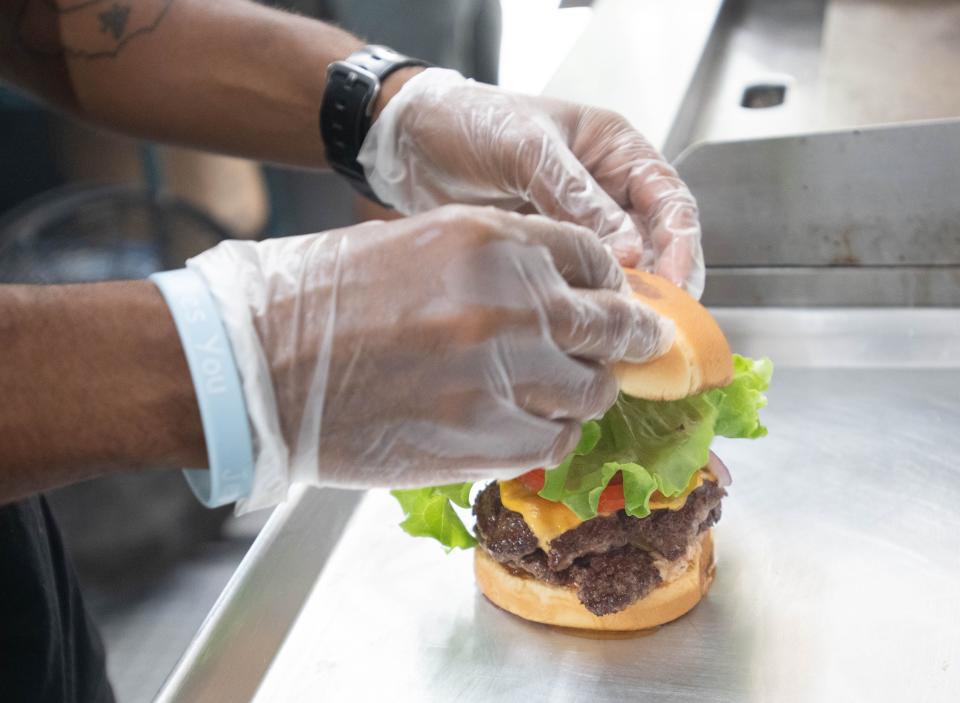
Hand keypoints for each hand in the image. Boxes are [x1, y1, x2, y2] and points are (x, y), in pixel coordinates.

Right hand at [188, 206, 672, 507]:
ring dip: (583, 392)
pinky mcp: (485, 439)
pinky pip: (553, 441)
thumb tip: (555, 292)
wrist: (257, 364)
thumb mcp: (417, 246)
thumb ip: (496, 261)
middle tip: (642, 348)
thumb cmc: (321, 300)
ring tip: (562, 394)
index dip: (612, 282)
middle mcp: (509, 302)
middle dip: (632, 339)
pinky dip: (550, 436)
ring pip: (591, 391)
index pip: (594, 256)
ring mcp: (502, 374)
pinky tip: (528, 427)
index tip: (616, 299)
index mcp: (490, 240)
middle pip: (612, 325)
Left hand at [358, 68, 704, 298]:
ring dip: (625, 299)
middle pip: (656, 242)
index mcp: (615, 149)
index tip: (675, 285)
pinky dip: (588, 302)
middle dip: (661, 283)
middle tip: (652, 325)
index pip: (670, 200)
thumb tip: (629, 250)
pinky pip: (581, 279)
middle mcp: (605, 188)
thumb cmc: (470, 122)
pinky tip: (585, 326)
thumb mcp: (526, 149)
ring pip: (621, 268)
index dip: (681, 245)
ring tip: (621, 331)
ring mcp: (578, 222)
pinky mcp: (548, 249)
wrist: (410, 140)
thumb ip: (576, 195)